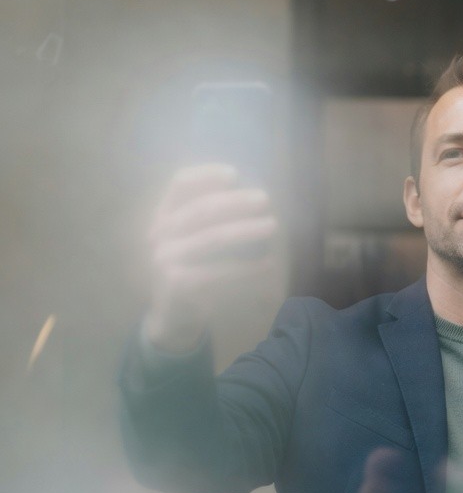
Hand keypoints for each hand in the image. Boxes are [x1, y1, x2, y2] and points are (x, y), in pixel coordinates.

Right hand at [145, 164, 278, 350]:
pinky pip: (220, 271)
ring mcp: (165, 259)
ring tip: (272, 226)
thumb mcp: (191, 242)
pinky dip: (248, 267)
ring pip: (213, 238)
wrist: (172, 318)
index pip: (179, 184)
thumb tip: (250, 198)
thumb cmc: (190, 273)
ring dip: (246, 230)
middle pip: (201, 209)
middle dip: (236, 202)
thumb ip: (207, 221)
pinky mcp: (179, 284)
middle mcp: (159, 234)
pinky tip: (268, 263)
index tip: (235, 174)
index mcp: (162, 217)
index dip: (206, 175)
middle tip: (265, 199)